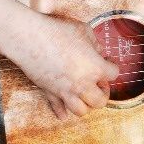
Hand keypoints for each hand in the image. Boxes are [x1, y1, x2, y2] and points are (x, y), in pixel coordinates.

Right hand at [1, 10, 119, 119]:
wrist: (30, 37)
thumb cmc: (57, 31)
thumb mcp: (83, 30)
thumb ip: (94, 43)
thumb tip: (98, 51)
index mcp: (95, 68)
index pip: (114, 74)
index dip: (112, 66)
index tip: (108, 61)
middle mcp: (83, 84)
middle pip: (100, 101)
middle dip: (102, 92)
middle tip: (98, 82)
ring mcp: (65, 91)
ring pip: (81, 111)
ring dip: (85, 104)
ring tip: (83, 94)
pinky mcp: (50, 92)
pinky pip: (58, 109)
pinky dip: (62, 112)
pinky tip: (64, 113)